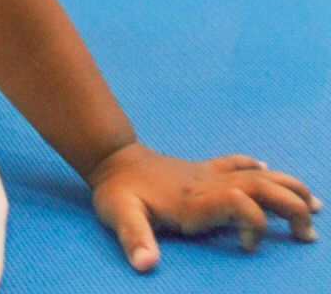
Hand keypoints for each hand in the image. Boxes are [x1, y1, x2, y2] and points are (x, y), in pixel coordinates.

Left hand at [89, 141, 319, 270]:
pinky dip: (258, 168)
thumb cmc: (118, 192)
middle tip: (309, 234)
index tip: (247, 248)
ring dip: (287, 187)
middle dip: (291, 207)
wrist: (111, 157)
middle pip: (261, 187)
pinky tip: (271, 173)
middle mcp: (209, 184)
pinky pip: (237, 164)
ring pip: (257, 174)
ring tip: (313, 205)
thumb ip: (134, 238)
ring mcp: (208, 174)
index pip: (241, 202)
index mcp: (195, 200)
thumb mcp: (120, 216)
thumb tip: (145, 265)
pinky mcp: (203, 170)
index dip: (254, 222)